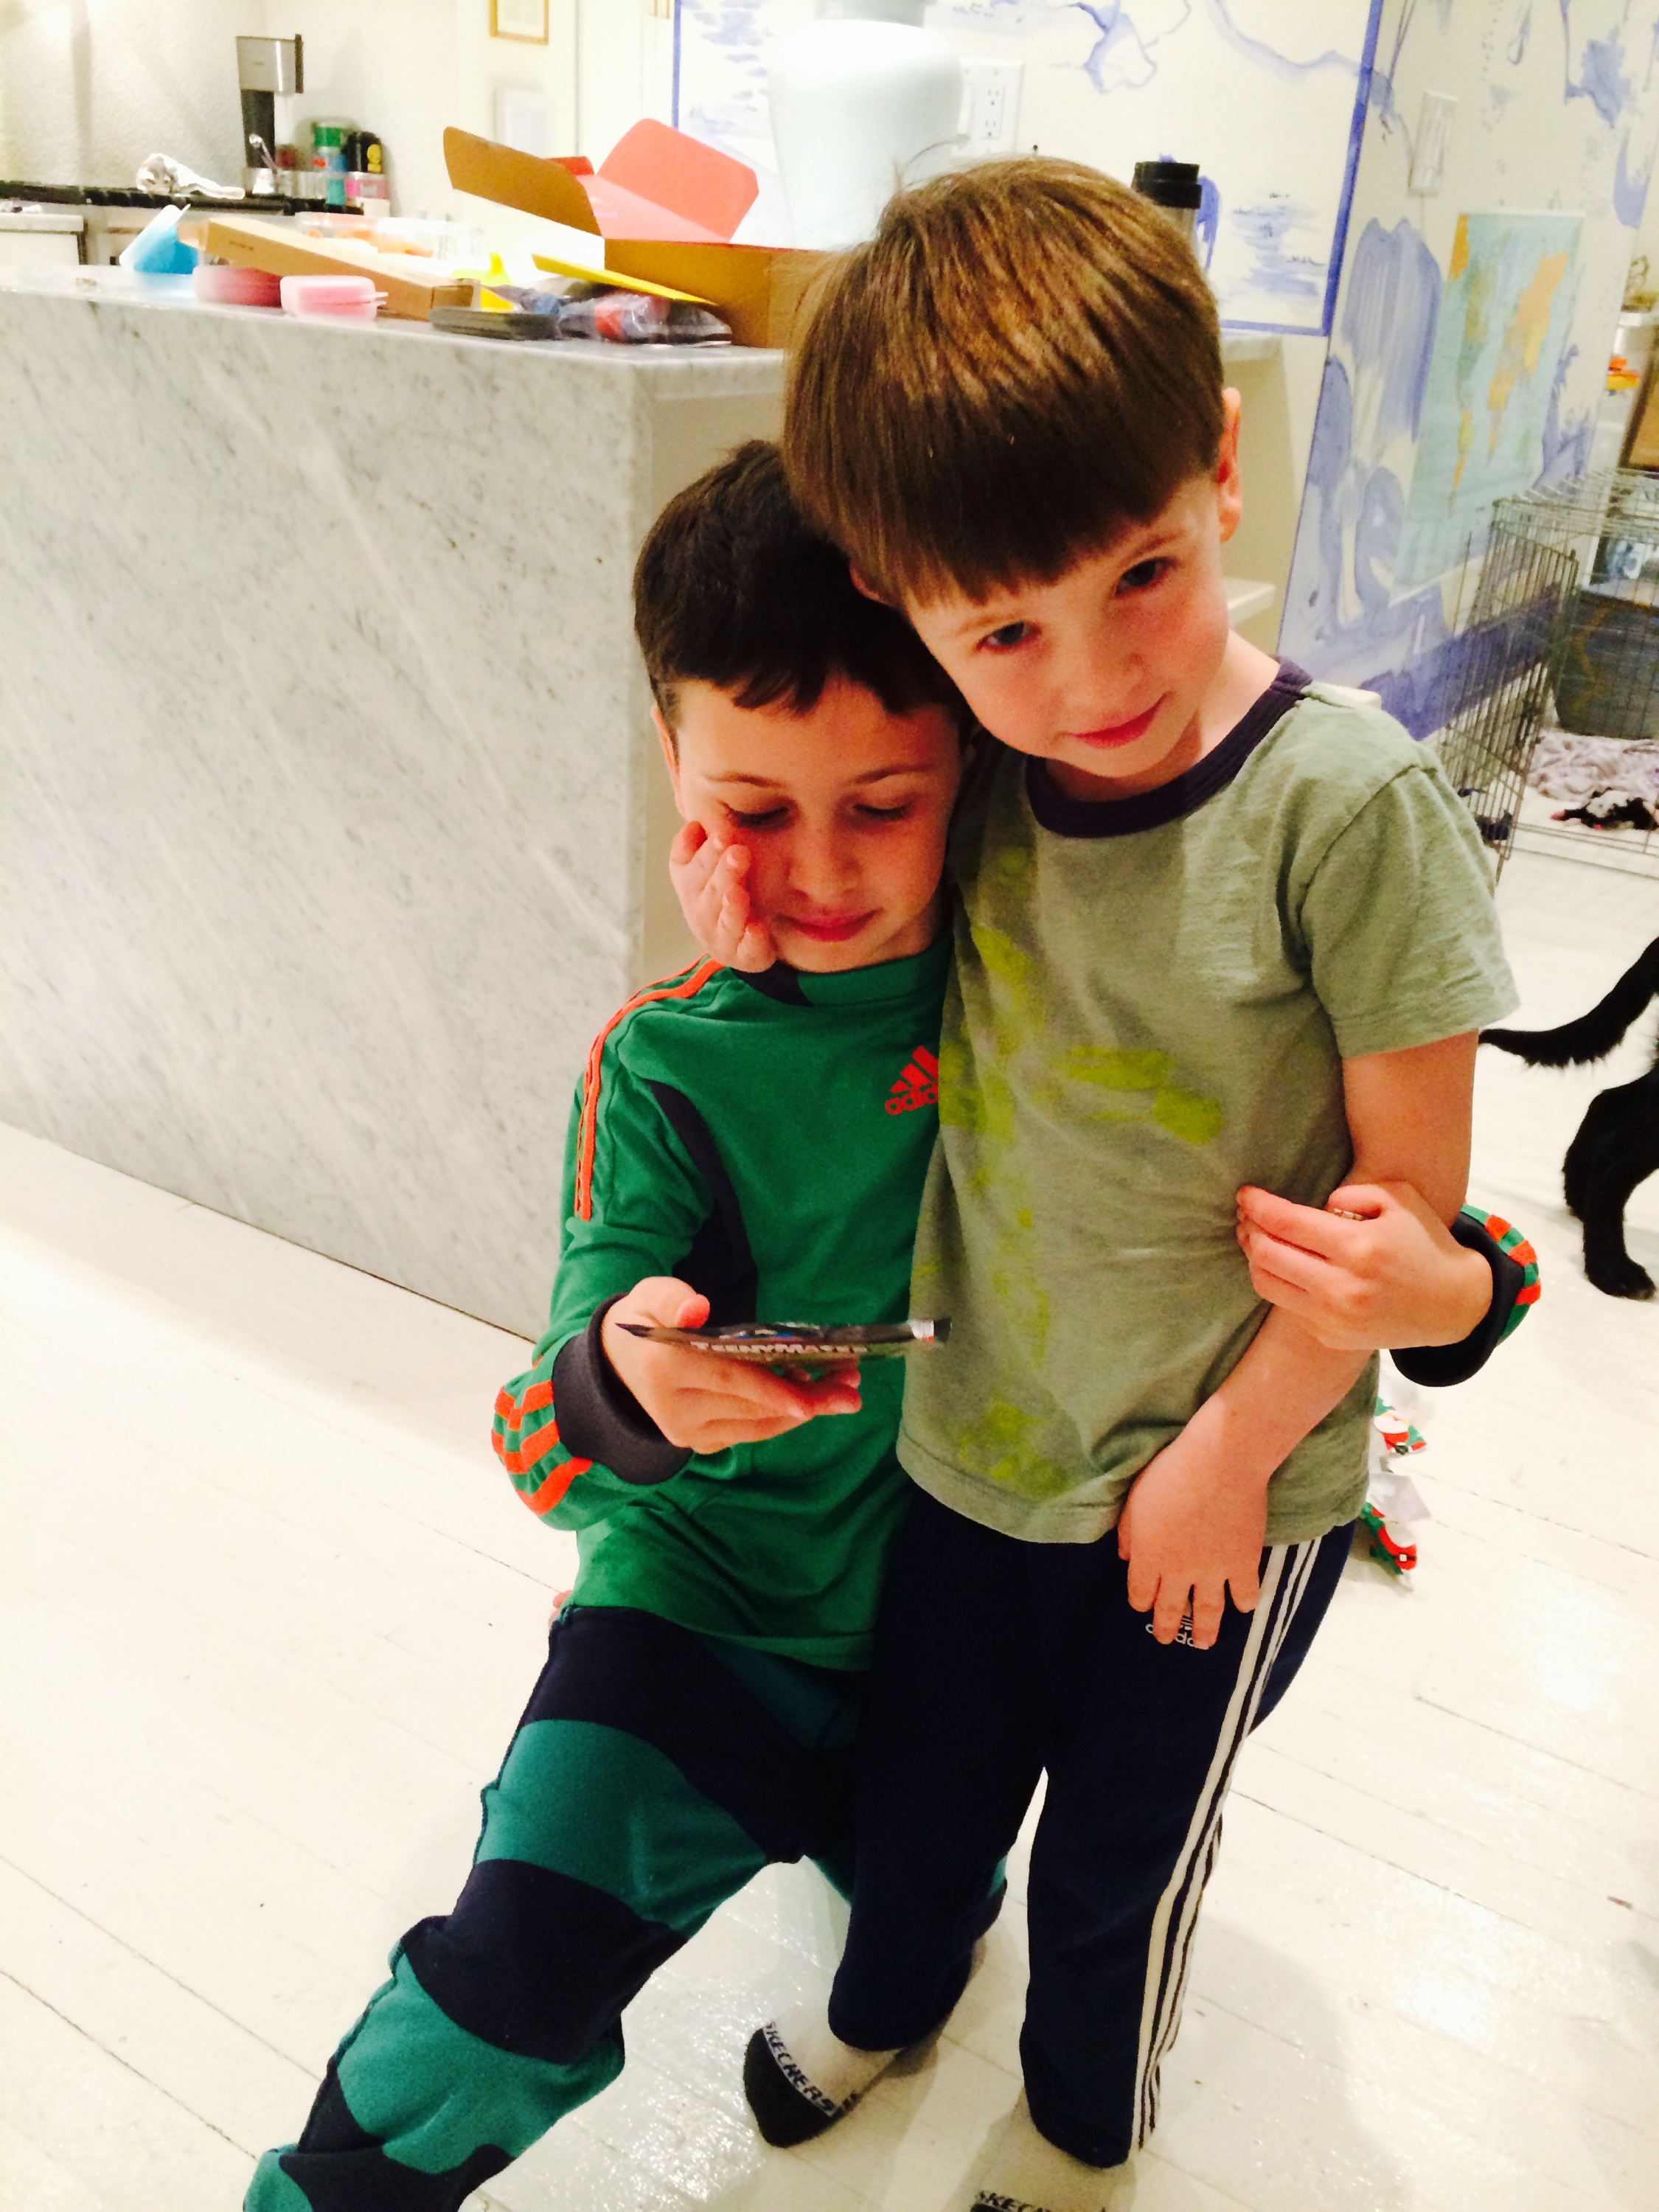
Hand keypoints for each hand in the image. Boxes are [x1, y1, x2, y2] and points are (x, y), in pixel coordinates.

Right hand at [600, 1278, 860, 1453]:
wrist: (618, 1365)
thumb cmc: (645, 1322)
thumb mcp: (650, 1296)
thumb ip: (672, 1298)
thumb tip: (697, 1310)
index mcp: (664, 1369)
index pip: (727, 1380)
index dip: (770, 1391)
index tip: (810, 1400)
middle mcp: (677, 1410)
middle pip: (752, 1406)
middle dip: (807, 1398)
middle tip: (851, 1387)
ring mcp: (690, 1432)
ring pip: (757, 1425)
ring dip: (803, 1410)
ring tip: (843, 1389)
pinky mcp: (702, 1443)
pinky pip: (751, 1431)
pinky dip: (782, 1416)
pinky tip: (811, 1396)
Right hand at [671, 822, 776, 971]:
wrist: (738, 941)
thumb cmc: (719, 894)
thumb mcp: (704, 868)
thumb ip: (694, 847)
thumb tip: (693, 825)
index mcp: (690, 886)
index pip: (689, 868)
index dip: (704, 854)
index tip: (722, 836)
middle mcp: (701, 913)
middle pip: (708, 893)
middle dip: (722, 873)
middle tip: (738, 853)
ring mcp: (722, 937)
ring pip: (725, 922)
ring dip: (731, 907)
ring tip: (739, 893)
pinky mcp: (744, 957)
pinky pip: (747, 950)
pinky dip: (751, 941)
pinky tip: (757, 929)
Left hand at [1117, 1427, 1267, 1647]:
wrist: (1220, 1462)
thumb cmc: (1172, 1472)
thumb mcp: (1136, 1498)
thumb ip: (1128, 1532)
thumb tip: (1125, 1557)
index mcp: (1150, 1555)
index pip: (1141, 1592)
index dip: (1141, 1601)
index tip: (1143, 1606)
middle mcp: (1179, 1571)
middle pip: (1171, 1609)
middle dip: (1167, 1627)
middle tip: (1166, 1640)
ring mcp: (1214, 1571)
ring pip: (1208, 1611)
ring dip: (1206, 1630)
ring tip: (1205, 1644)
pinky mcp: (1244, 1564)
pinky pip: (1245, 1594)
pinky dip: (1244, 1602)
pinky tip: (1242, 1606)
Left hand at [1236, 1180, 1490, 1351]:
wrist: (1452, 1304)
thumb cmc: (1424, 1241)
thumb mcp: (1399, 1199)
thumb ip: (1353, 1193)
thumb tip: (1314, 1206)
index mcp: (1360, 1248)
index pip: (1287, 1223)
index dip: (1258, 1205)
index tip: (1244, 1194)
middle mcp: (1343, 1288)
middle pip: (1267, 1254)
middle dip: (1248, 1228)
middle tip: (1246, 1213)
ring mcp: (1334, 1318)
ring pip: (1266, 1283)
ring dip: (1253, 1256)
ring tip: (1255, 1237)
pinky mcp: (1331, 1337)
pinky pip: (1286, 1305)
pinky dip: (1277, 1281)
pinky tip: (1281, 1264)